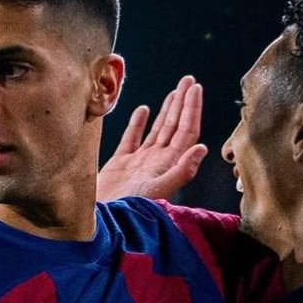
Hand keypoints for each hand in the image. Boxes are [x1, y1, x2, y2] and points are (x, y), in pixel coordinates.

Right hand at [96, 75, 207, 201]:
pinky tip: (143, 111)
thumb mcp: (158, 189)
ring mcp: (139, 162)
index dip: (191, 109)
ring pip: (158, 130)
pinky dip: (138, 123)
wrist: (100, 221)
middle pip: (175, 126)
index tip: (195, 88)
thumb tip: (202, 147)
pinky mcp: (120, 164)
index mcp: (168, 164)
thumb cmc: (129, 209)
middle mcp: (157, 160)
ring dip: (167, 110)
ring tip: (174, 91)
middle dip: (182, 102)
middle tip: (188, 80)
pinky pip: (132, 139)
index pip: (186, 131)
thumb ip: (182, 170)